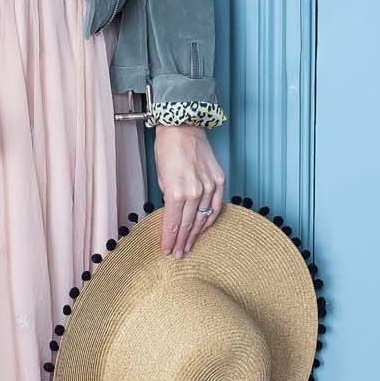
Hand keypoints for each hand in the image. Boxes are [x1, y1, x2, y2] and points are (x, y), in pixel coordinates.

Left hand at [152, 125, 225, 257]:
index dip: (169, 239)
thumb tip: (172, 210)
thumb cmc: (167, 148)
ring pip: (202, 217)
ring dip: (195, 233)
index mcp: (176, 191)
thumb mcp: (160, 176)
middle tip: (178, 253)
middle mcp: (194, 191)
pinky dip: (210, 218)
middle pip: (187, 224)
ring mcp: (209, 186)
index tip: (167, 250)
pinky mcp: (219, 181)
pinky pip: (216, 205)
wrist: (183, 127)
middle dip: (181, 241)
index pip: (173, 223)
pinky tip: (204, 227)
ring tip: (189, 245)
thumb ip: (168, 196)